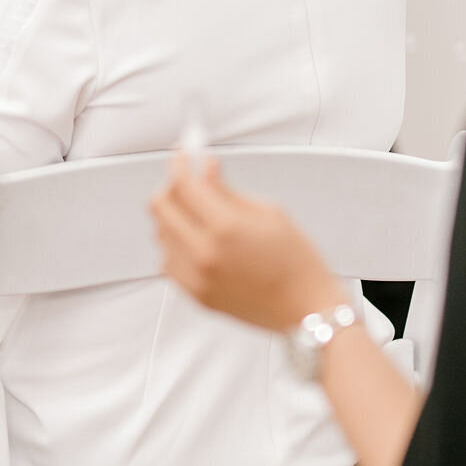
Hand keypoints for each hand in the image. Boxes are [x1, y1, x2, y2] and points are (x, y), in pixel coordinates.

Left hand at [151, 154, 346, 331]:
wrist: (304, 308)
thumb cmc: (296, 260)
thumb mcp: (268, 212)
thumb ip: (228, 191)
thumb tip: (206, 169)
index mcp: (225, 227)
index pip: (184, 185)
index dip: (180, 164)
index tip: (183, 156)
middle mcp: (204, 253)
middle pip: (161, 208)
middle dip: (172, 187)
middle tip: (189, 183)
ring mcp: (196, 277)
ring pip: (160, 234)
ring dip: (173, 217)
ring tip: (198, 215)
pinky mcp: (195, 295)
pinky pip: (168, 262)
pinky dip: (175, 245)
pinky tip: (197, 242)